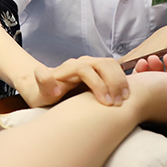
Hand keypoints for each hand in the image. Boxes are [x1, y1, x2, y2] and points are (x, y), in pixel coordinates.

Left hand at [15, 56, 129, 107]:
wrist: (49, 88)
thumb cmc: (46, 94)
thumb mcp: (41, 93)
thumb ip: (43, 84)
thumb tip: (52, 82)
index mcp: (68, 68)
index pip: (86, 69)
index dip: (98, 84)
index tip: (105, 103)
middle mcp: (82, 62)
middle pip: (102, 64)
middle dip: (112, 82)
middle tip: (116, 103)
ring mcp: (92, 64)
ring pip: (111, 64)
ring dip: (120, 80)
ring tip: (123, 99)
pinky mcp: (100, 70)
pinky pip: (115, 69)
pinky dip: (123, 79)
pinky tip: (125, 95)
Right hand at [126, 53, 166, 124]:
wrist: (124, 98)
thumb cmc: (155, 96)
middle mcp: (166, 107)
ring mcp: (150, 101)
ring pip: (159, 78)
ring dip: (157, 64)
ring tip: (152, 58)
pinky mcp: (136, 93)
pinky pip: (143, 77)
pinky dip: (144, 68)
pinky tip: (142, 63)